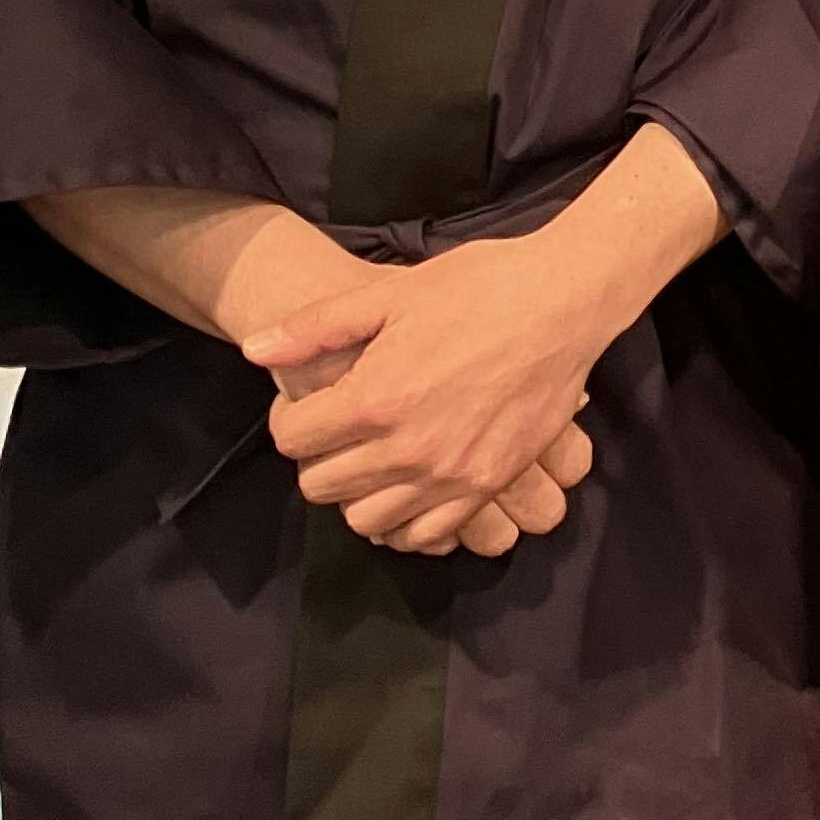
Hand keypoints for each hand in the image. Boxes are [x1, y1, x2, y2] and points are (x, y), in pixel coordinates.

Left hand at [248, 238, 614, 550]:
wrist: (565, 300)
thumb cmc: (478, 286)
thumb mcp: (391, 293)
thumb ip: (316, 327)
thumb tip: (254, 350)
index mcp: (375, 399)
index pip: (293, 440)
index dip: (291, 416)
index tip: (310, 400)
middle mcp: (407, 450)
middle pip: (320, 487)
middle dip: (318, 456)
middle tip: (339, 427)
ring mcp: (450, 475)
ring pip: (367, 520)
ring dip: (358, 492)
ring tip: (375, 455)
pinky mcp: (487, 485)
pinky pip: (426, 533)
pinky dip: (407, 518)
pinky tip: (413, 483)